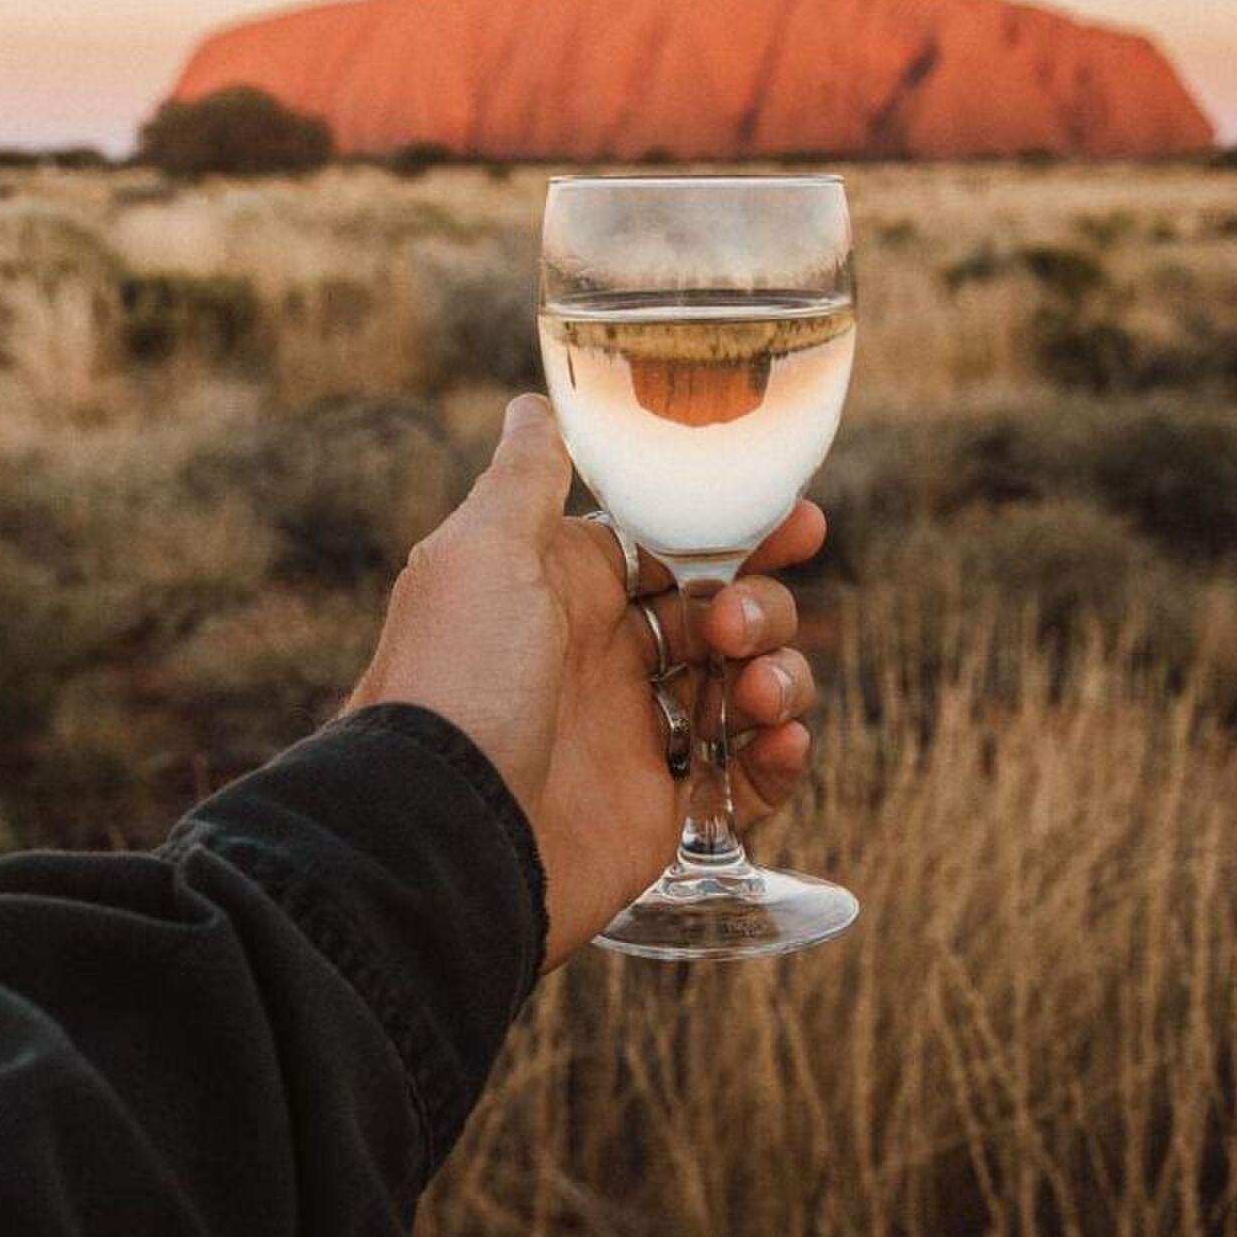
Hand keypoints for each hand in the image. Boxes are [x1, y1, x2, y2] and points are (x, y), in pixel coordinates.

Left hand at [342, 394, 823, 966]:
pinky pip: (744, 776)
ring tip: (754, 692)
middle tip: (743, 624)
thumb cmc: (457, 678)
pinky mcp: (659, 810)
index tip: (799, 517)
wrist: (437, 833)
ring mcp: (633, 734)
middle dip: (762, 605)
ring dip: (776, 675)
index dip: (740, 531)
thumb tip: (536, 402)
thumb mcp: (483, 552)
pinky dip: (776, 758)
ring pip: (744, 686)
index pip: (675, 544)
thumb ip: (525, 478)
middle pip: (723, 611)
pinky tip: (775, 741)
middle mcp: (603, 655)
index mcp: (567, 589)